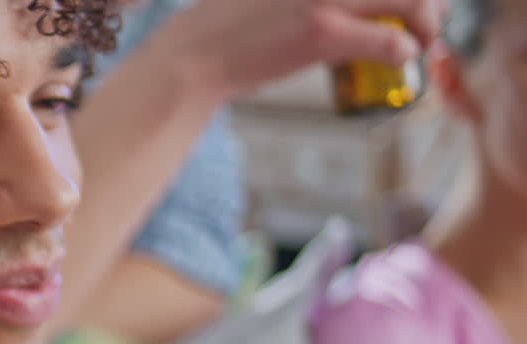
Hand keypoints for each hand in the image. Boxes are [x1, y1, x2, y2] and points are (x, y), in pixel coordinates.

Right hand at [161, 0, 442, 101]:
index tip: (411, 2)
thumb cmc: (231, 25)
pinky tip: (400, 57)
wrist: (195, 54)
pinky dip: (405, 50)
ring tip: (422, 37)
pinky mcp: (322, 31)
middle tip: (428, 16)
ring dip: (428, 20)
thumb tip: (356, 6)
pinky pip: (391, 40)